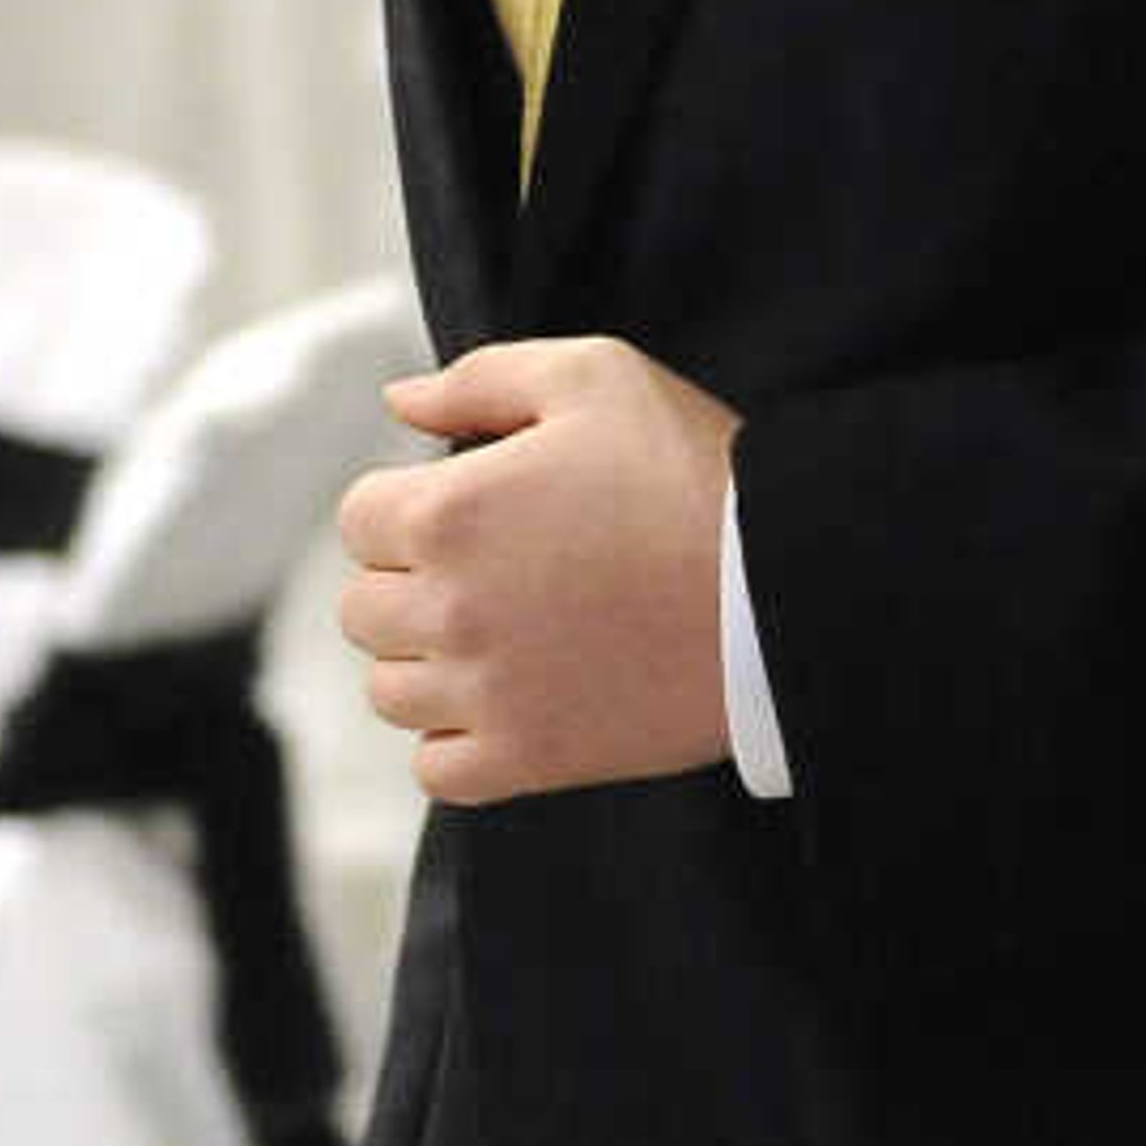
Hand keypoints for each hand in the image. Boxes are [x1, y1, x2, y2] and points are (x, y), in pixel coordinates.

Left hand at [335, 333, 738, 801]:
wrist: (785, 589)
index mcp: (448, 514)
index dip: (412, 504)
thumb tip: (400, 403)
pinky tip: (508, 700)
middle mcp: (449, 610)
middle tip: (497, 569)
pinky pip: (437, 768)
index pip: (360, 519)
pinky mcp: (530, 757)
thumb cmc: (697, 476)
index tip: (474, 508)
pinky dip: (457, 741)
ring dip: (429, 662)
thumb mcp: (598, 378)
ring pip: (390, 690)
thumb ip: (481, 377)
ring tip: (504, 635)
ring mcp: (486, 694)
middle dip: (414, 582)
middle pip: (364, 608)